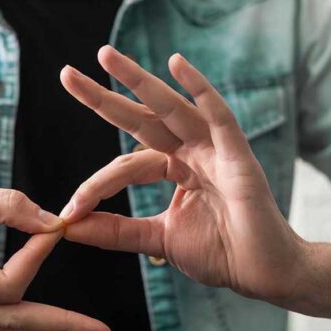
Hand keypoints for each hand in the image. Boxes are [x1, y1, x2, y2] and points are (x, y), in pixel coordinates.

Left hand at [58, 46, 309, 305]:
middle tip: (66, 74)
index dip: (96, 186)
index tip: (70, 211)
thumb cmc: (221, 253)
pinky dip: (199, 88)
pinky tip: (175, 63)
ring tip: (104, 56)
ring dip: (137, 80)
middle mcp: (192, 151)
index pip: (125, 165)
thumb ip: (115, 231)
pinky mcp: (237, 156)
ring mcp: (215, 149)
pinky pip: (217, 116)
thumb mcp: (155, 239)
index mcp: (175, 167)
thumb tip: (67, 226)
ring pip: (169, 107)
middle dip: (103, 96)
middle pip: (140, 117)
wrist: (263, 274)